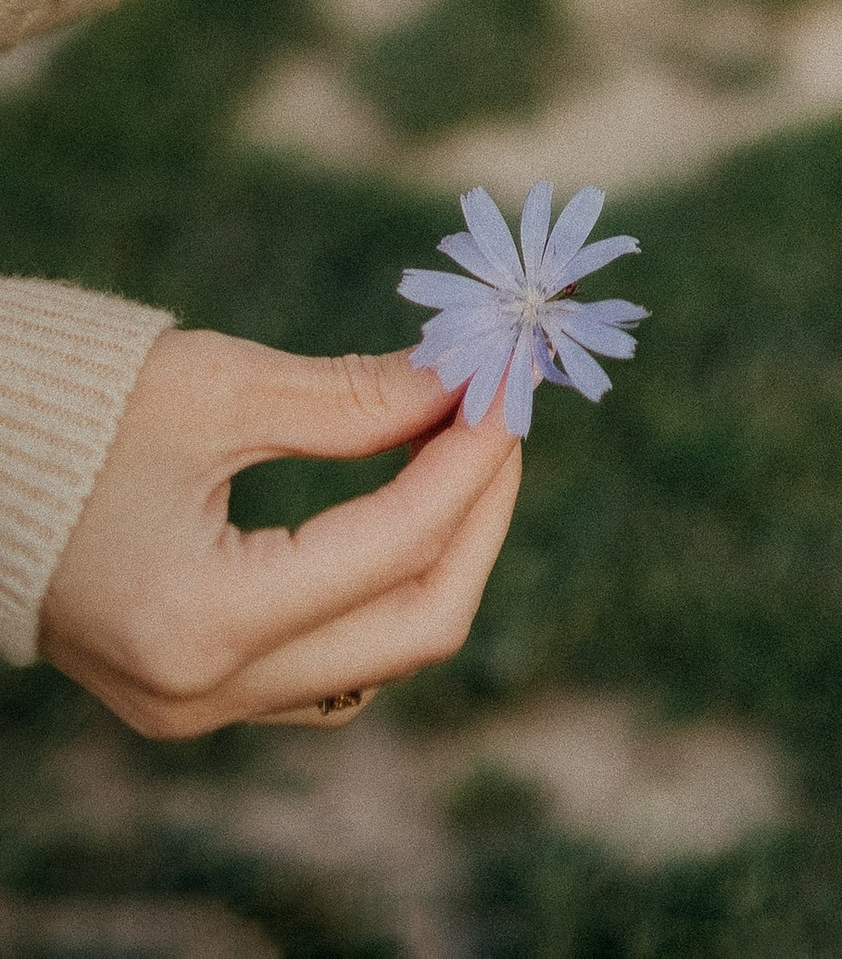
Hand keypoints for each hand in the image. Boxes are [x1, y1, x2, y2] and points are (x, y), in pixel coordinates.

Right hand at [39, 330, 520, 737]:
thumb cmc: (77, 413)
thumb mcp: (219, 389)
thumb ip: (354, 400)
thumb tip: (464, 384)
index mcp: (203, 622)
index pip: (398, 548)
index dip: (474, 461)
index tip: (512, 386)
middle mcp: (203, 693)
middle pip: (412, 627)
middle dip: (479, 516)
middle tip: (505, 420)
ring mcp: (195, 708)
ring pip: (377, 656)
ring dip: (441, 555)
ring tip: (465, 450)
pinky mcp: (192, 693)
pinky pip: (329, 666)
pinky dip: (383, 588)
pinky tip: (404, 503)